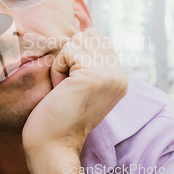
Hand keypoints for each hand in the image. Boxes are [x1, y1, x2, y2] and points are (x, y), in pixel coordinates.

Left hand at [22, 28, 127, 173]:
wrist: (53, 144)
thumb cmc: (59, 114)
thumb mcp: (82, 83)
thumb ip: (90, 59)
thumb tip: (84, 28)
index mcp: (119, 77)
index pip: (98, 37)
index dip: (76, 53)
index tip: (73, 83)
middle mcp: (120, 75)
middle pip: (88, 34)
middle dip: (70, 56)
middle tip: (67, 85)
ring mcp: (109, 75)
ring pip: (78, 40)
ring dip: (63, 62)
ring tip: (65, 87)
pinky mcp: (94, 75)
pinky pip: (67, 51)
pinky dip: (57, 68)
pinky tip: (61, 89)